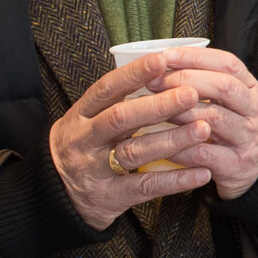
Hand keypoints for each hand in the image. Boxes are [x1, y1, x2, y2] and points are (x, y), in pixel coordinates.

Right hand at [50, 53, 215, 229]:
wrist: (54, 196)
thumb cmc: (84, 147)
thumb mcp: (89, 120)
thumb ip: (118, 100)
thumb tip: (163, 70)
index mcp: (81, 115)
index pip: (106, 89)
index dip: (134, 74)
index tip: (163, 60)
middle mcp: (85, 140)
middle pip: (121, 119)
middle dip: (158, 106)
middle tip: (191, 94)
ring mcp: (95, 170)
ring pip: (134, 152)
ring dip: (172, 140)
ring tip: (203, 129)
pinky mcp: (109, 197)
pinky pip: (145, 187)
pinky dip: (175, 180)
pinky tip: (201, 172)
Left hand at [151, 47, 257, 200]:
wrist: (254, 171)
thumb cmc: (233, 130)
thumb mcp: (230, 102)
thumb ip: (206, 83)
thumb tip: (162, 64)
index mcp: (252, 90)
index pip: (228, 64)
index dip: (196, 57)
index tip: (166, 55)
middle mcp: (255, 112)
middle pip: (224, 87)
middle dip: (185, 80)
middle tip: (155, 82)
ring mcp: (248, 139)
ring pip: (214, 118)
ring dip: (179, 110)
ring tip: (153, 108)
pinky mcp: (236, 165)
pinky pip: (203, 153)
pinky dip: (178, 145)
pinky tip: (158, 141)